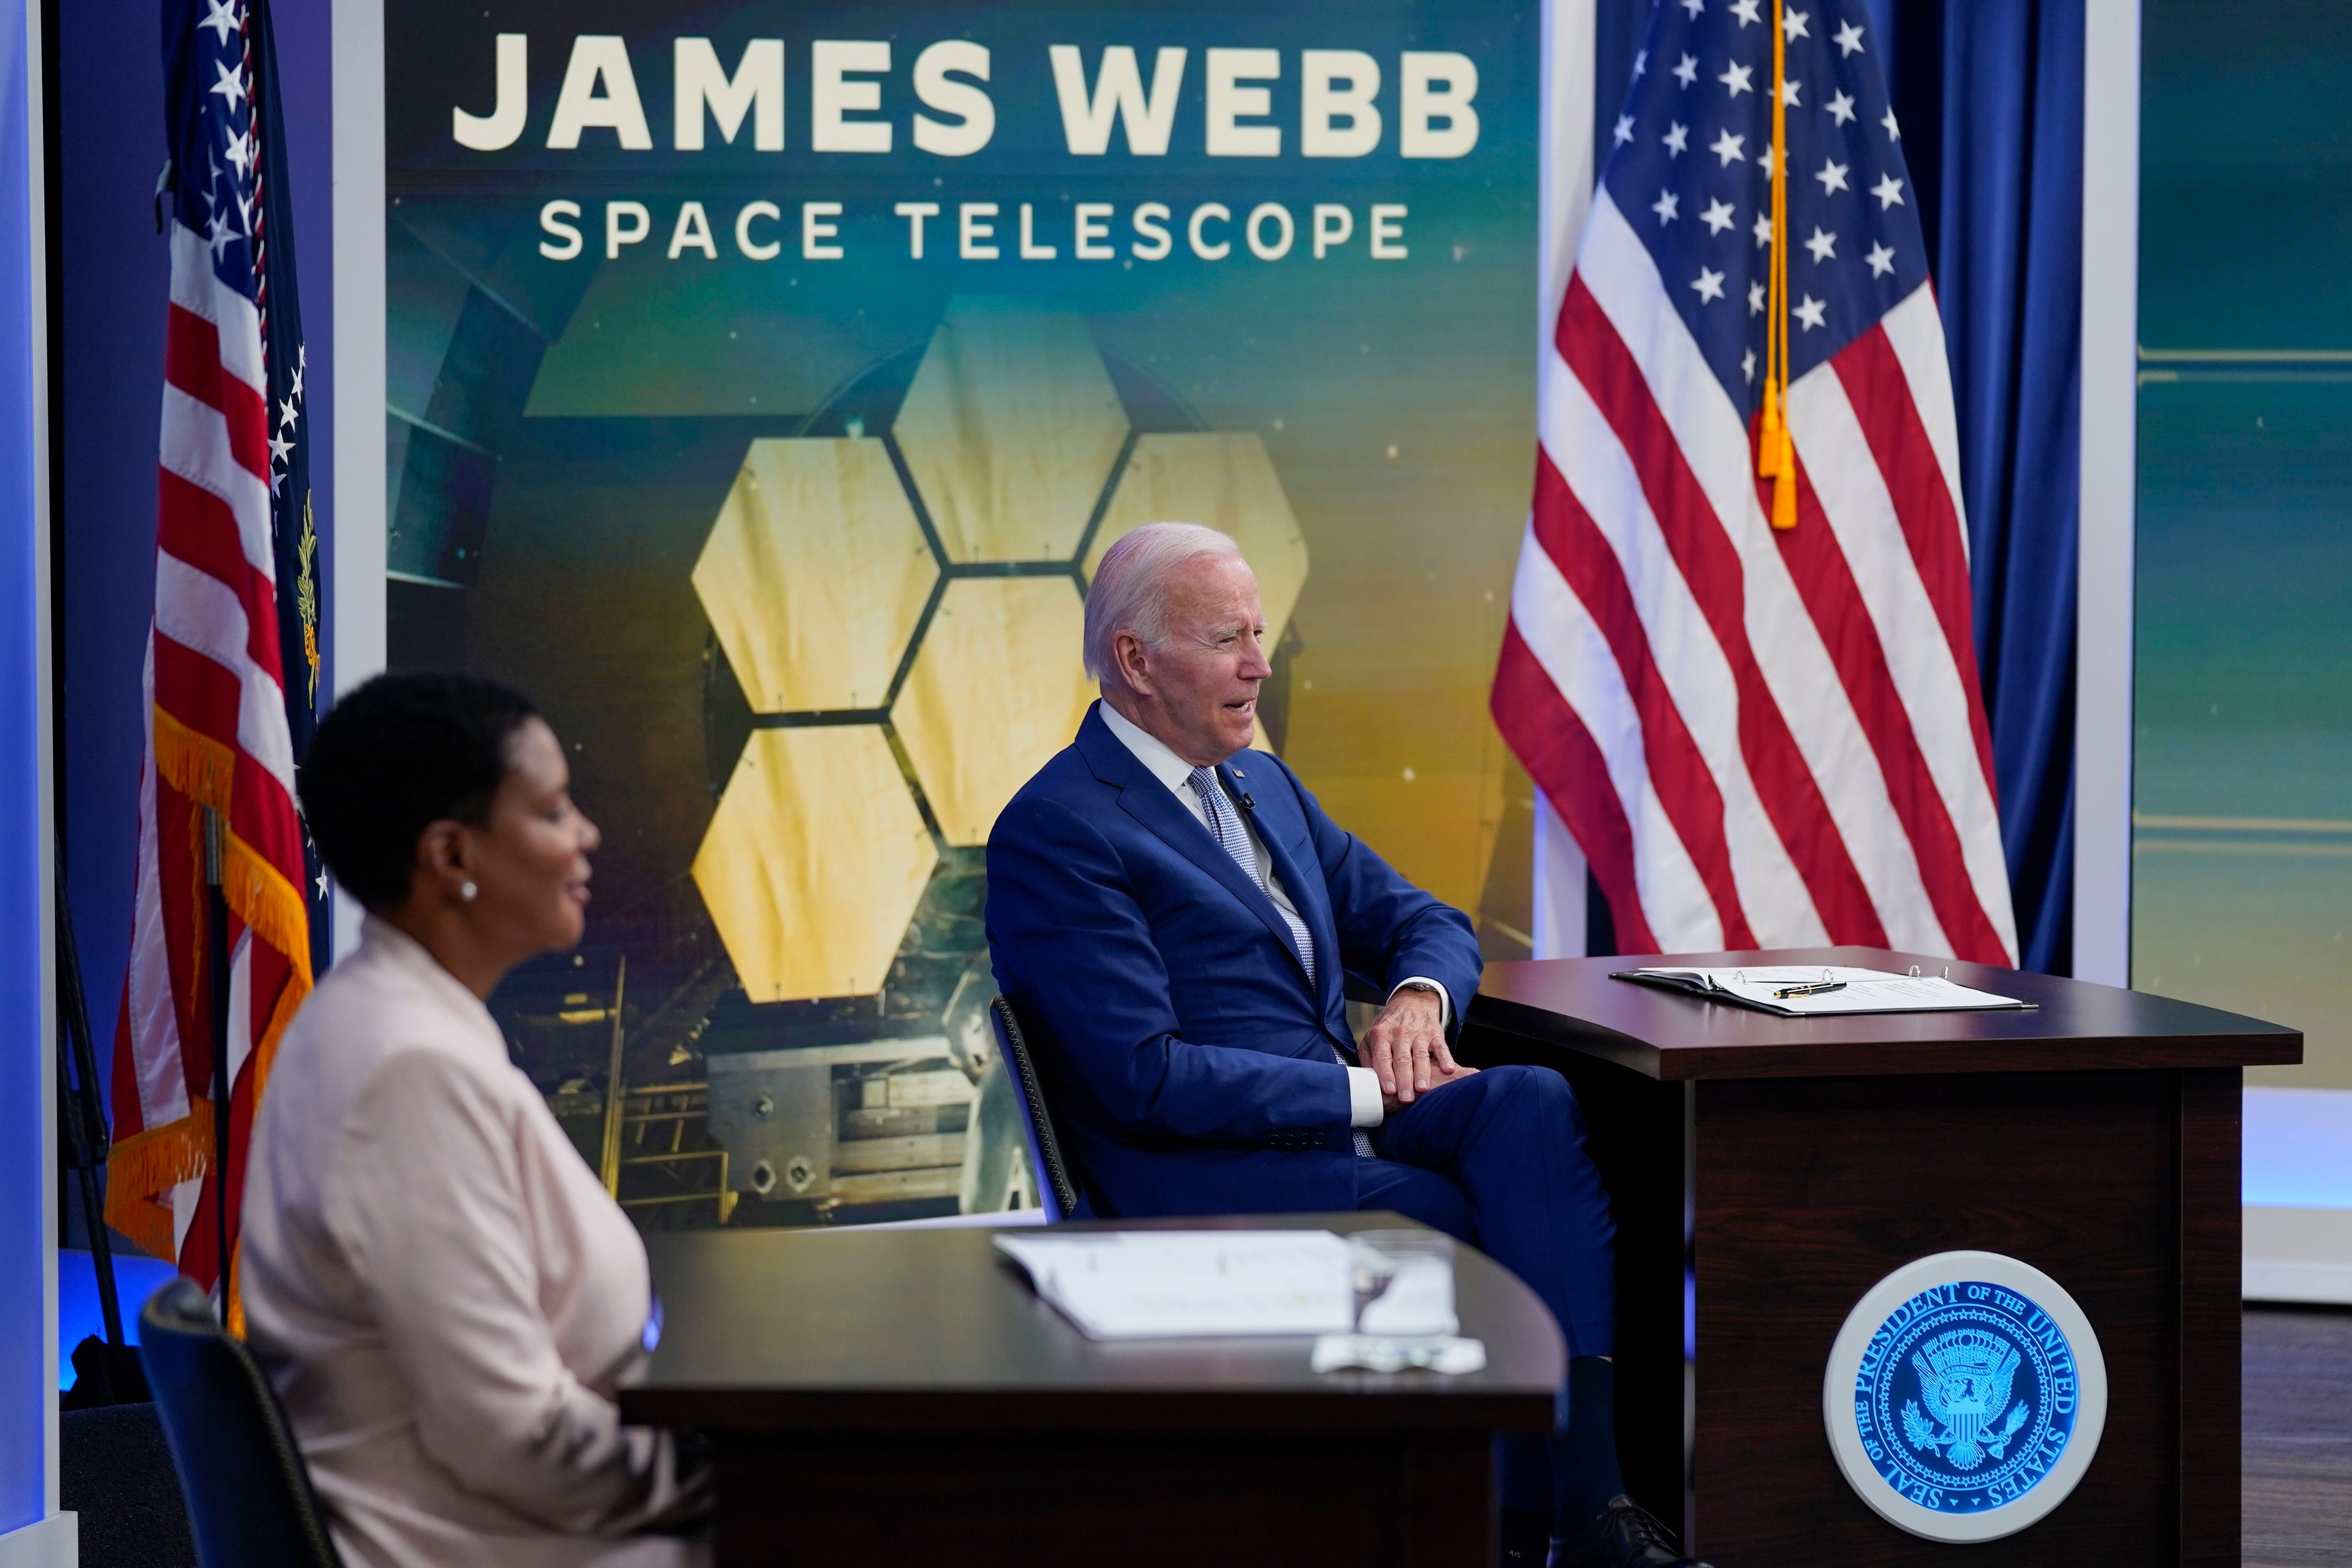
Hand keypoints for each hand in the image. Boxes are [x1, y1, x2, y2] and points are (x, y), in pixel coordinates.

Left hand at [1360, 987, 1475, 1111]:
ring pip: (1421, 1055)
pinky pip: (1441, 1047)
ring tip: (1423, 1089)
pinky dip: (1446, 1059)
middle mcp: (1400, 1033)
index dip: (1386, 1074)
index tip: (1389, 1090)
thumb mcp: (1371, 1038)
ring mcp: (1419, 1033)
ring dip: (1422, 1073)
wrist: (1411, 1002)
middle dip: (1404, 1080)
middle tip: (1406, 1098)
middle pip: (1402, 1059)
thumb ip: (1369, 1059)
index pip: (1383, 1057)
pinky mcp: (1435, 1033)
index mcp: (1381, 1035)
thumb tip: (1368, 1082)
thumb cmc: (1389, 1027)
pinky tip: (1448, 1070)